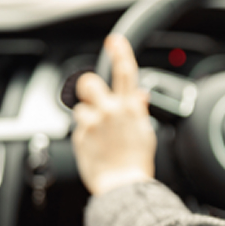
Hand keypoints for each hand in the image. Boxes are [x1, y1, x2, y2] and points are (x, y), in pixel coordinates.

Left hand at [72, 35, 155, 195]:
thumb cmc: (137, 162)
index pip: (126, 72)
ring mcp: (94, 123)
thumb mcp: (146, 133)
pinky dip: (84, 135)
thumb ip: (139, 111)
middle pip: (89, 82)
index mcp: (131, 108)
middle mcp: (111, 111)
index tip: (114, 41)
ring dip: (87, 118)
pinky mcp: (80, 136)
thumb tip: (140, 96)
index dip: (120, 53)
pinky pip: (78, 128)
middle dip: (88, 87)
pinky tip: (95, 147)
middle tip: (92, 97)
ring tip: (99, 136)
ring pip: (81, 108)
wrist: (124, 185)